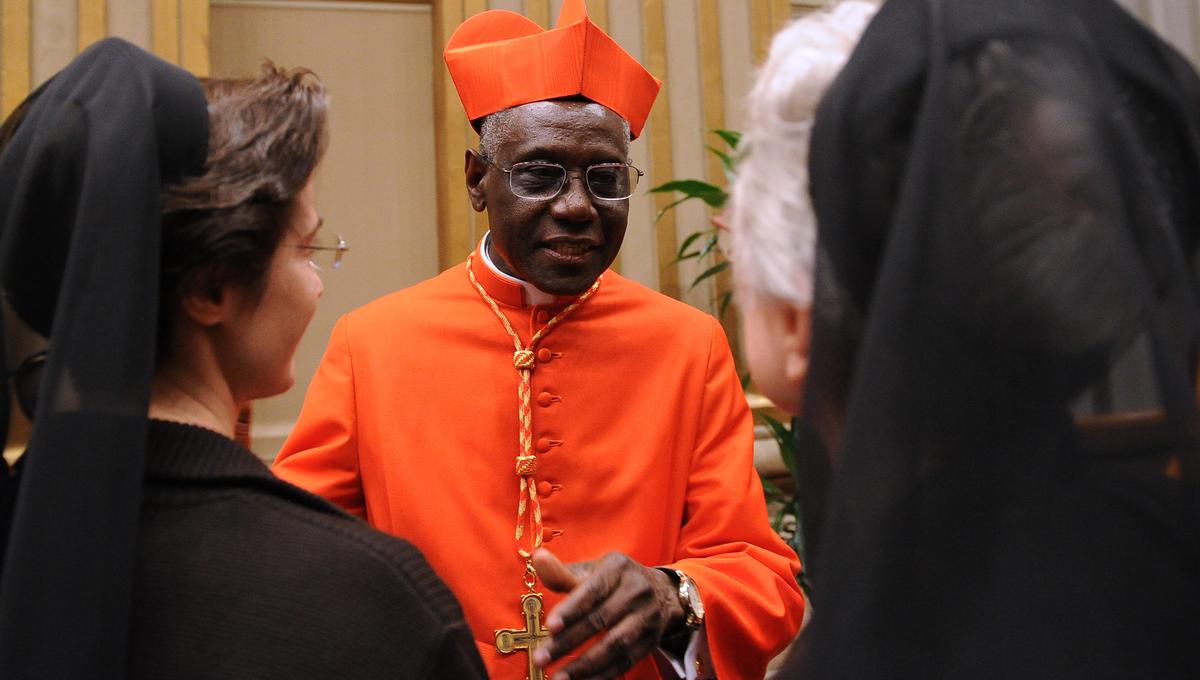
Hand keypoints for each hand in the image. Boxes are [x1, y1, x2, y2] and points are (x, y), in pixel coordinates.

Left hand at [531, 548, 684, 679]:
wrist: (660, 592)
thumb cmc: (613, 581)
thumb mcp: (591, 571)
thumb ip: (562, 572)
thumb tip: (538, 558)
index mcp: (618, 568)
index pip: (593, 590)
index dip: (571, 609)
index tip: (549, 626)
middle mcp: (637, 590)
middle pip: (601, 620)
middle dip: (568, 642)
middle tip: (541, 658)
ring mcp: (648, 617)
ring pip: (616, 645)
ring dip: (585, 665)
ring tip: (557, 678)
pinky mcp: (651, 641)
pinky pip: (625, 662)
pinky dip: (602, 675)